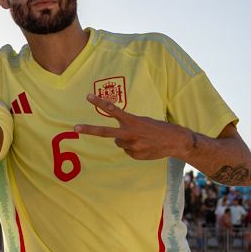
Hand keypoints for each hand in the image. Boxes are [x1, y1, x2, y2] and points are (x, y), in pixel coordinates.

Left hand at [74, 95, 190, 160]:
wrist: (175, 141)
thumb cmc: (158, 129)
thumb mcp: (143, 121)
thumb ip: (128, 126)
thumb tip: (116, 139)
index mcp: (132, 121)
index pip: (113, 110)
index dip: (100, 102)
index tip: (88, 97)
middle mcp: (130, 133)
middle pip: (105, 132)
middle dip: (89, 129)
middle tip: (75, 127)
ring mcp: (132, 146)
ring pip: (118, 143)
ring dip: (125, 141)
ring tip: (141, 139)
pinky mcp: (135, 155)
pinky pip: (128, 151)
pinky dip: (134, 148)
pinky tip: (145, 146)